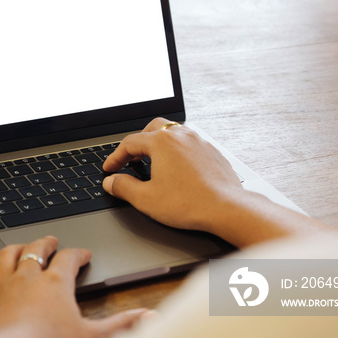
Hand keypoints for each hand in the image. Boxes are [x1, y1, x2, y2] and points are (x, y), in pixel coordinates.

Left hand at [0, 236, 147, 337]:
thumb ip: (123, 326)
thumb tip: (150, 317)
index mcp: (55, 283)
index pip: (70, 258)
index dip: (78, 253)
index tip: (83, 254)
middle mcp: (27, 277)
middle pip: (37, 249)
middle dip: (47, 243)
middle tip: (53, 242)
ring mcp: (0, 285)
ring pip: (7, 255)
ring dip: (16, 248)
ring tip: (22, 247)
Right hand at [103, 118, 332, 246]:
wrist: (226, 208)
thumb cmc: (189, 203)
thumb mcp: (146, 199)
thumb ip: (123, 187)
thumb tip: (111, 182)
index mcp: (161, 142)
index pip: (130, 143)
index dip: (116, 157)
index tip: (110, 168)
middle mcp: (180, 136)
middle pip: (153, 128)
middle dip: (139, 142)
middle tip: (132, 158)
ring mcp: (199, 141)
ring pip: (173, 132)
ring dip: (159, 143)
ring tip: (153, 161)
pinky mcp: (212, 152)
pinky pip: (190, 143)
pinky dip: (178, 150)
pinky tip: (178, 167)